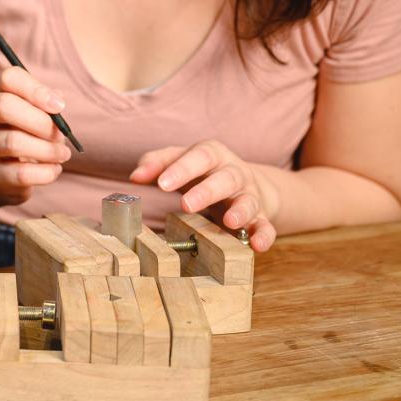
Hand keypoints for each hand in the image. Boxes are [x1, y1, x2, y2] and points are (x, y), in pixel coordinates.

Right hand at [0, 67, 71, 205]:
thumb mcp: (37, 115)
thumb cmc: (26, 136)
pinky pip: (20, 173)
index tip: (59, 107)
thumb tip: (58, 101)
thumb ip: (48, 105)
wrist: (3, 175)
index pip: (9, 79)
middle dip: (41, 121)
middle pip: (4, 106)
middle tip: (60, 135)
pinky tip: (54, 169)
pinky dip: (45, 172)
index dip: (36, 90)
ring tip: (63, 154)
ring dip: (47, 150)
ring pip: (12, 142)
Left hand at [130, 139, 278, 250]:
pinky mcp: (261, 217)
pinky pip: (266, 226)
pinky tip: (257, 246)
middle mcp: (234, 173)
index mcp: (212, 155)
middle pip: (225, 179)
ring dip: (241, 212)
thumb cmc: (203, 171)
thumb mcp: (180, 161)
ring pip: (248, 201)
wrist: (244, 183)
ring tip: (229, 221)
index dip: (181, 169)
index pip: (199, 157)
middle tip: (186, 205)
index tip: (161, 184)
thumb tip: (134, 176)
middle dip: (206, 191)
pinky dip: (264, 235)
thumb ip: (157, 164)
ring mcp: (249, 195)